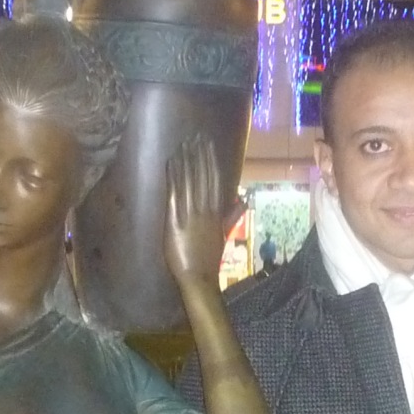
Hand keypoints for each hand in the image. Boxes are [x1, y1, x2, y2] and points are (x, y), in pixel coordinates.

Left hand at [164, 134, 228, 285]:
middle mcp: (204, 210)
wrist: (199, 278)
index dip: (211, 161)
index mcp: (216, 213)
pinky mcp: (175, 222)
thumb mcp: (223, 236)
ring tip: (183, 143)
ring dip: (186, 161)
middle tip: (195, 135)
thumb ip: (231, 217)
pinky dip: (173, 177)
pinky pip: (174, 194)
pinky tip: (171, 163)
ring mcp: (190, 215)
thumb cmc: (210, 260)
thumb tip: (243, 200)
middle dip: (198, 155)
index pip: (214, 181)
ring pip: (189, 182)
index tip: (208, 145)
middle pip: (202, 177)